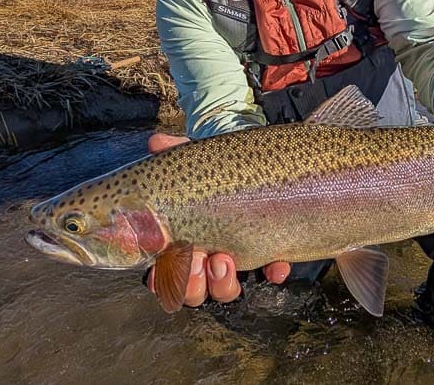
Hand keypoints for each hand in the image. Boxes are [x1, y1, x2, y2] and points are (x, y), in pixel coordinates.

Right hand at [146, 132, 291, 306]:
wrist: (257, 162)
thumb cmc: (217, 166)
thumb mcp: (196, 158)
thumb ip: (176, 151)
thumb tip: (156, 143)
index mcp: (183, 240)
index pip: (164, 273)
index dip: (161, 280)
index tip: (160, 273)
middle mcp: (207, 256)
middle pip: (193, 290)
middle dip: (192, 284)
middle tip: (196, 261)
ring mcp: (238, 258)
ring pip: (225, 289)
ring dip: (221, 283)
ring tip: (224, 260)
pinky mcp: (268, 253)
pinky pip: (270, 273)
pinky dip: (273, 272)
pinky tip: (277, 266)